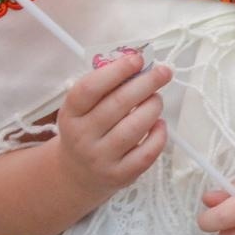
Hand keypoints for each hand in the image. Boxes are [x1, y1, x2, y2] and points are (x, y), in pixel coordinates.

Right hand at [54, 51, 171, 198]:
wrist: (77, 173)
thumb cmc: (89, 128)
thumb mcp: (85, 107)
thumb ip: (107, 86)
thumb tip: (140, 63)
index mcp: (70, 114)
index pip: (89, 89)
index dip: (116, 71)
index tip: (138, 58)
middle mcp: (81, 137)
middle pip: (118, 104)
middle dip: (146, 83)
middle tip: (163, 72)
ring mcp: (100, 158)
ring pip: (134, 128)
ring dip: (153, 107)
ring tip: (156, 99)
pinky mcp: (120, 175)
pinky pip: (147, 153)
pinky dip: (158, 135)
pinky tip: (159, 124)